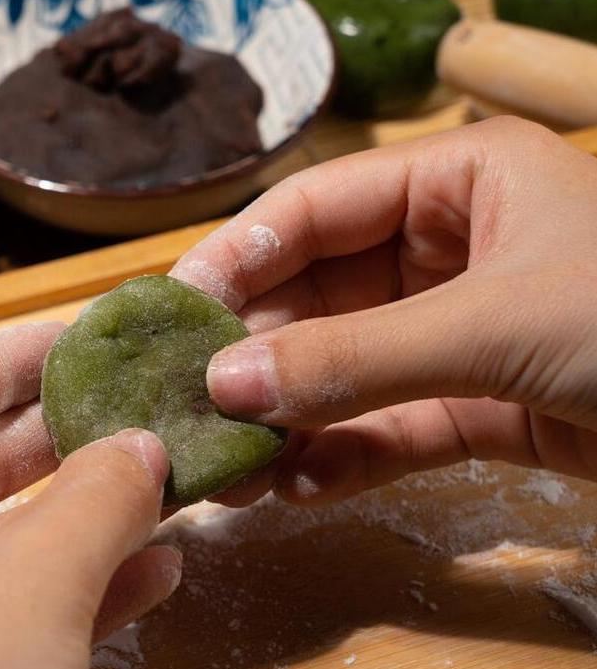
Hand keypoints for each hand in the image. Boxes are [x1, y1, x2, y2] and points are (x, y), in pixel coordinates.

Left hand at [0, 322, 180, 668]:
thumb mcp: (34, 586)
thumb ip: (98, 497)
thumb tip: (147, 445)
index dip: (12, 357)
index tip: (87, 331)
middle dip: (56, 441)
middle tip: (137, 401)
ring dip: (73, 516)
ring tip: (159, 479)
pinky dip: (57, 584)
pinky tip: (150, 570)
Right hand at [170, 117, 596, 506]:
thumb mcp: (495, 326)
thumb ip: (357, 357)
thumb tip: (224, 385)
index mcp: (454, 182)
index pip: (312, 209)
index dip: (236, 259)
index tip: (172, 317)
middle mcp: (447, 250)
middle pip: (316, 298)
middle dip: (255, 357)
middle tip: (186, 408)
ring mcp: (458, 335)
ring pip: (345, 373)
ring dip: (288, 421)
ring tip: (230, 472)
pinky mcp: (480, 409)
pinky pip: (390, 428)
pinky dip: (343, 458)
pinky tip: (296, 487)